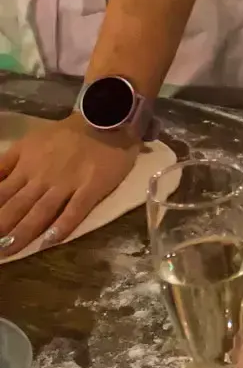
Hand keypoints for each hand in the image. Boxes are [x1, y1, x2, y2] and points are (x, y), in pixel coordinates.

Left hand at [0, 115, 139, 257]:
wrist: (106, 117)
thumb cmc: (66, 133)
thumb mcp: (28, 142)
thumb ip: (7, 164)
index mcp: (25, 164)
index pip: (0, 192)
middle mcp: (42, 176)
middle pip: (17, 205)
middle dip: (2, 227)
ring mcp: (67, 182)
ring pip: (41, 211)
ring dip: (24, 232)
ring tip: (9, 250)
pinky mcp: (92, 186)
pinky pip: (76, 209)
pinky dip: (63, 225)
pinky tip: (51, 241)